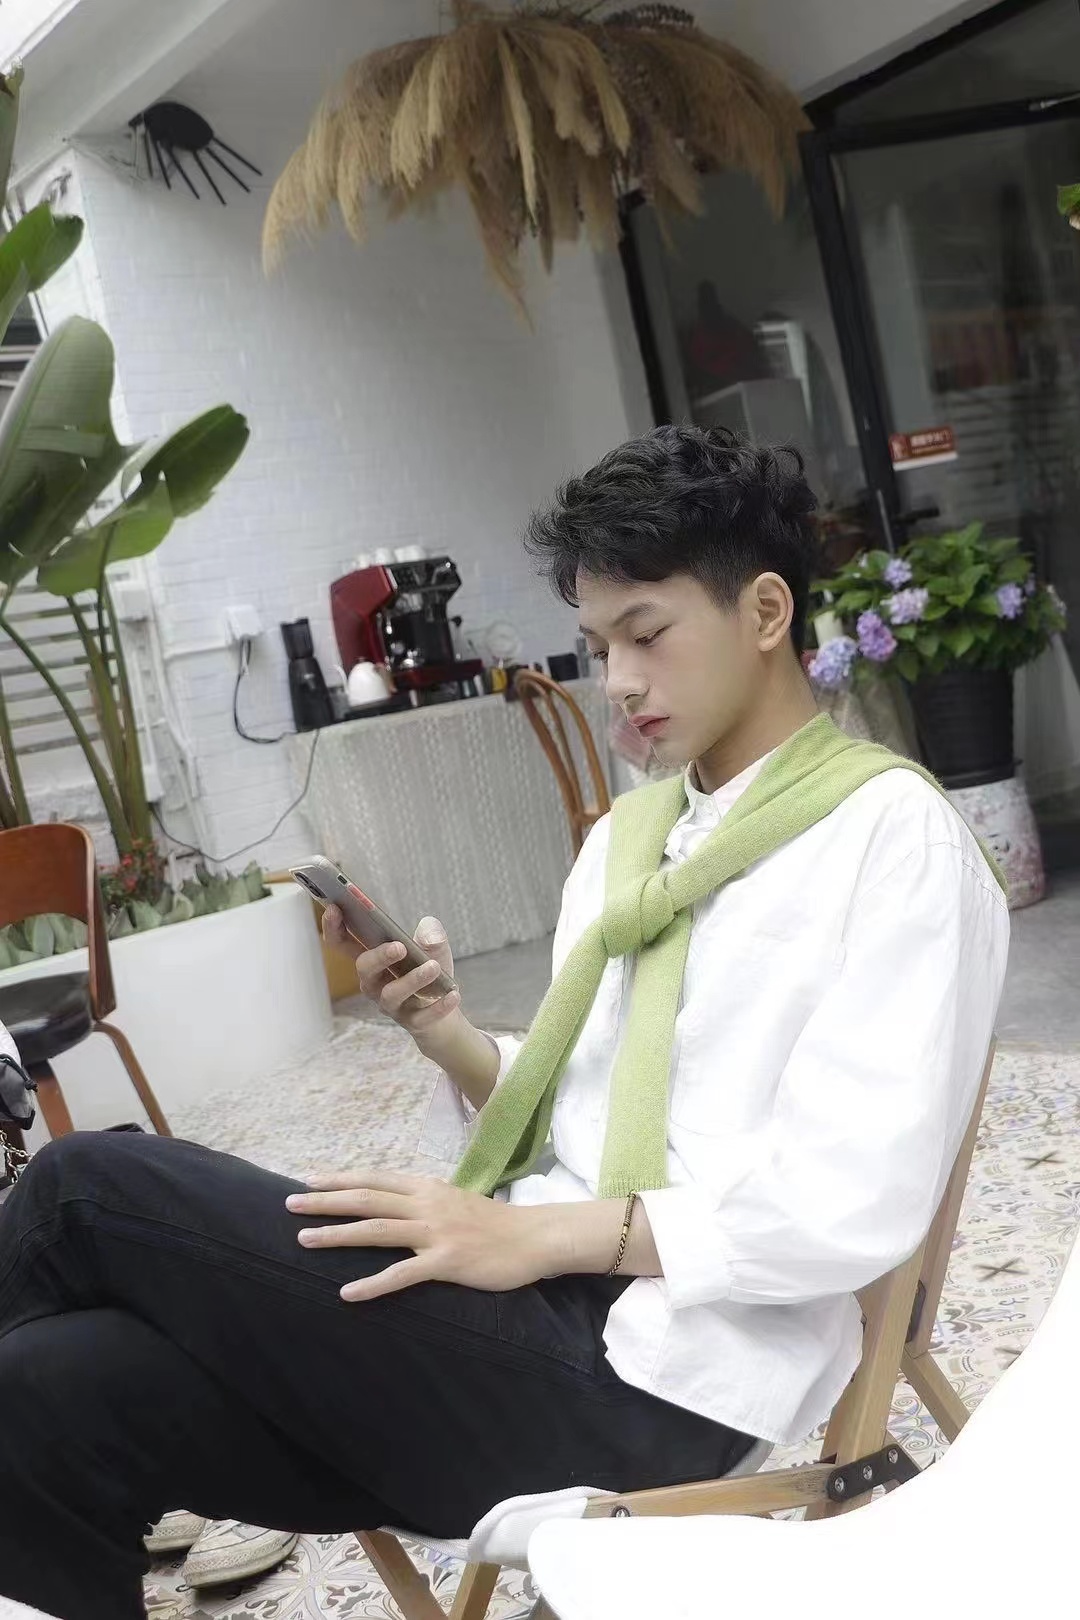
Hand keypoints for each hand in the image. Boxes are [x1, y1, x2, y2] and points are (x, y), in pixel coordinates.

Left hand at [286, 1171, 558, 1300]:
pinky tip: (348, 1293)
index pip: (375, 1179)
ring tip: (304, 1240)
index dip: (341, 1180)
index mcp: (428, 1187)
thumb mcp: (455, 1201)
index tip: (309, 1180)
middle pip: (367, 1199)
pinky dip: (373, 1283)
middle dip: (325, 1201)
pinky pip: (403, 1273)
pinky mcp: (447, 1261)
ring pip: (377, 1229)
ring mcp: (436, 1232)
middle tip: (290, 1204)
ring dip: (337, 1235)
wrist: (535, 1238)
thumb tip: (394, 1204)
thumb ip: (424, 1201)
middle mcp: (427, 1204)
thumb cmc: (495, 1224)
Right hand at [321, 905, 459, 1036]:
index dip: (334, 928)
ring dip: (412, 979)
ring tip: (433, 967)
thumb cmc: (430, 973)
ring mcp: (391, 1005)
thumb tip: (428, 935)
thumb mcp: (434, 947)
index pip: (344, 943)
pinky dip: (438, 1006)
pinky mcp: (412, 1023)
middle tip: (399, 947)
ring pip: (391, 994)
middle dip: (378, 956)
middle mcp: (375, 983)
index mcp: (373, 960)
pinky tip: (453, 995)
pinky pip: (421, 1017)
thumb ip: (431, 934)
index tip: (333, 908)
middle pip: (364, 969)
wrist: (445, 1015)